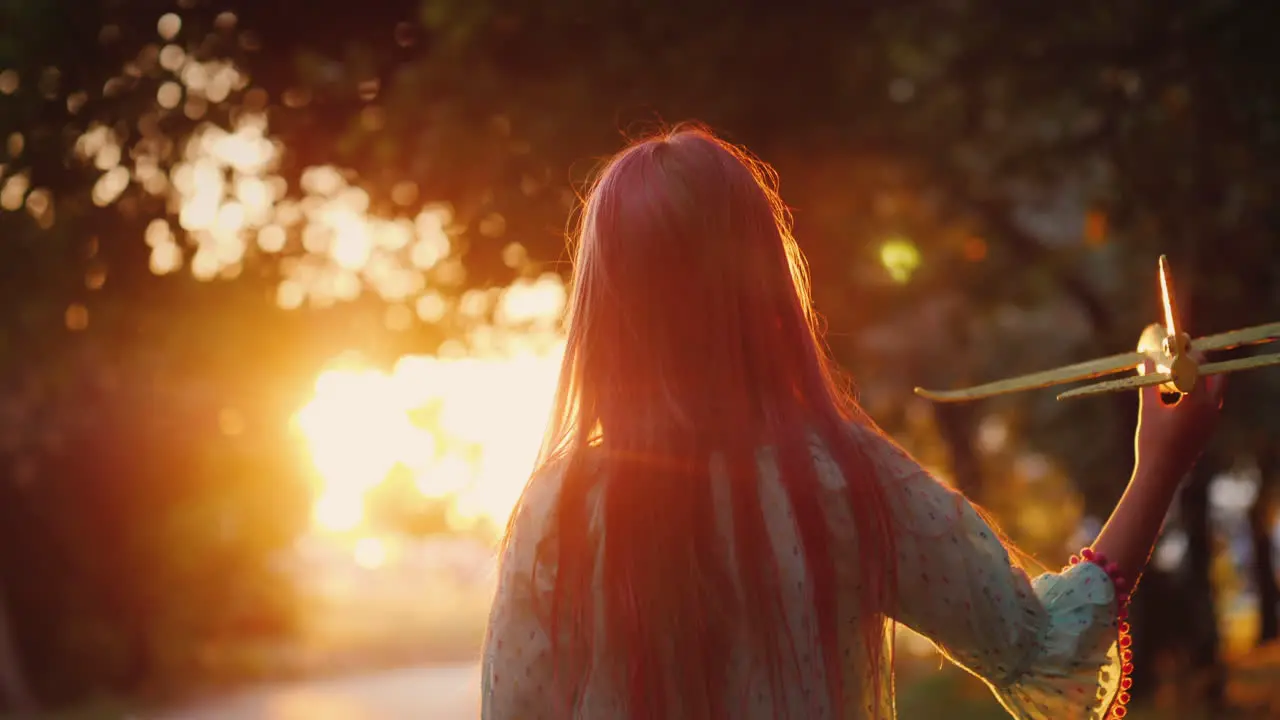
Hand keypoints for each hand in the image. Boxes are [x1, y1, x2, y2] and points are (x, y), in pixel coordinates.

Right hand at [1134, 351, 1224, 480]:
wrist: (1162, 473)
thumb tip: (1148, 359)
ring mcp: (1213, 420)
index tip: (1178, 344)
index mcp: (1196, 400)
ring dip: (1202, 380)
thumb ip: (1150, 382)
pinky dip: (1200, 395)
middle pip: (1215, 376)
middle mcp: (1210, 408)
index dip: (1188, 353)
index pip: (1198, 367)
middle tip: (1183, 357)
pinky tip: (1181, 397)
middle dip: (1201, 365)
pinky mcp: (1209, 429)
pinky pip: (1211, 404)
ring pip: (1215, 391)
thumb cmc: (1152, 441)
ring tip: (1180, 376)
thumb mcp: (1148, 409)